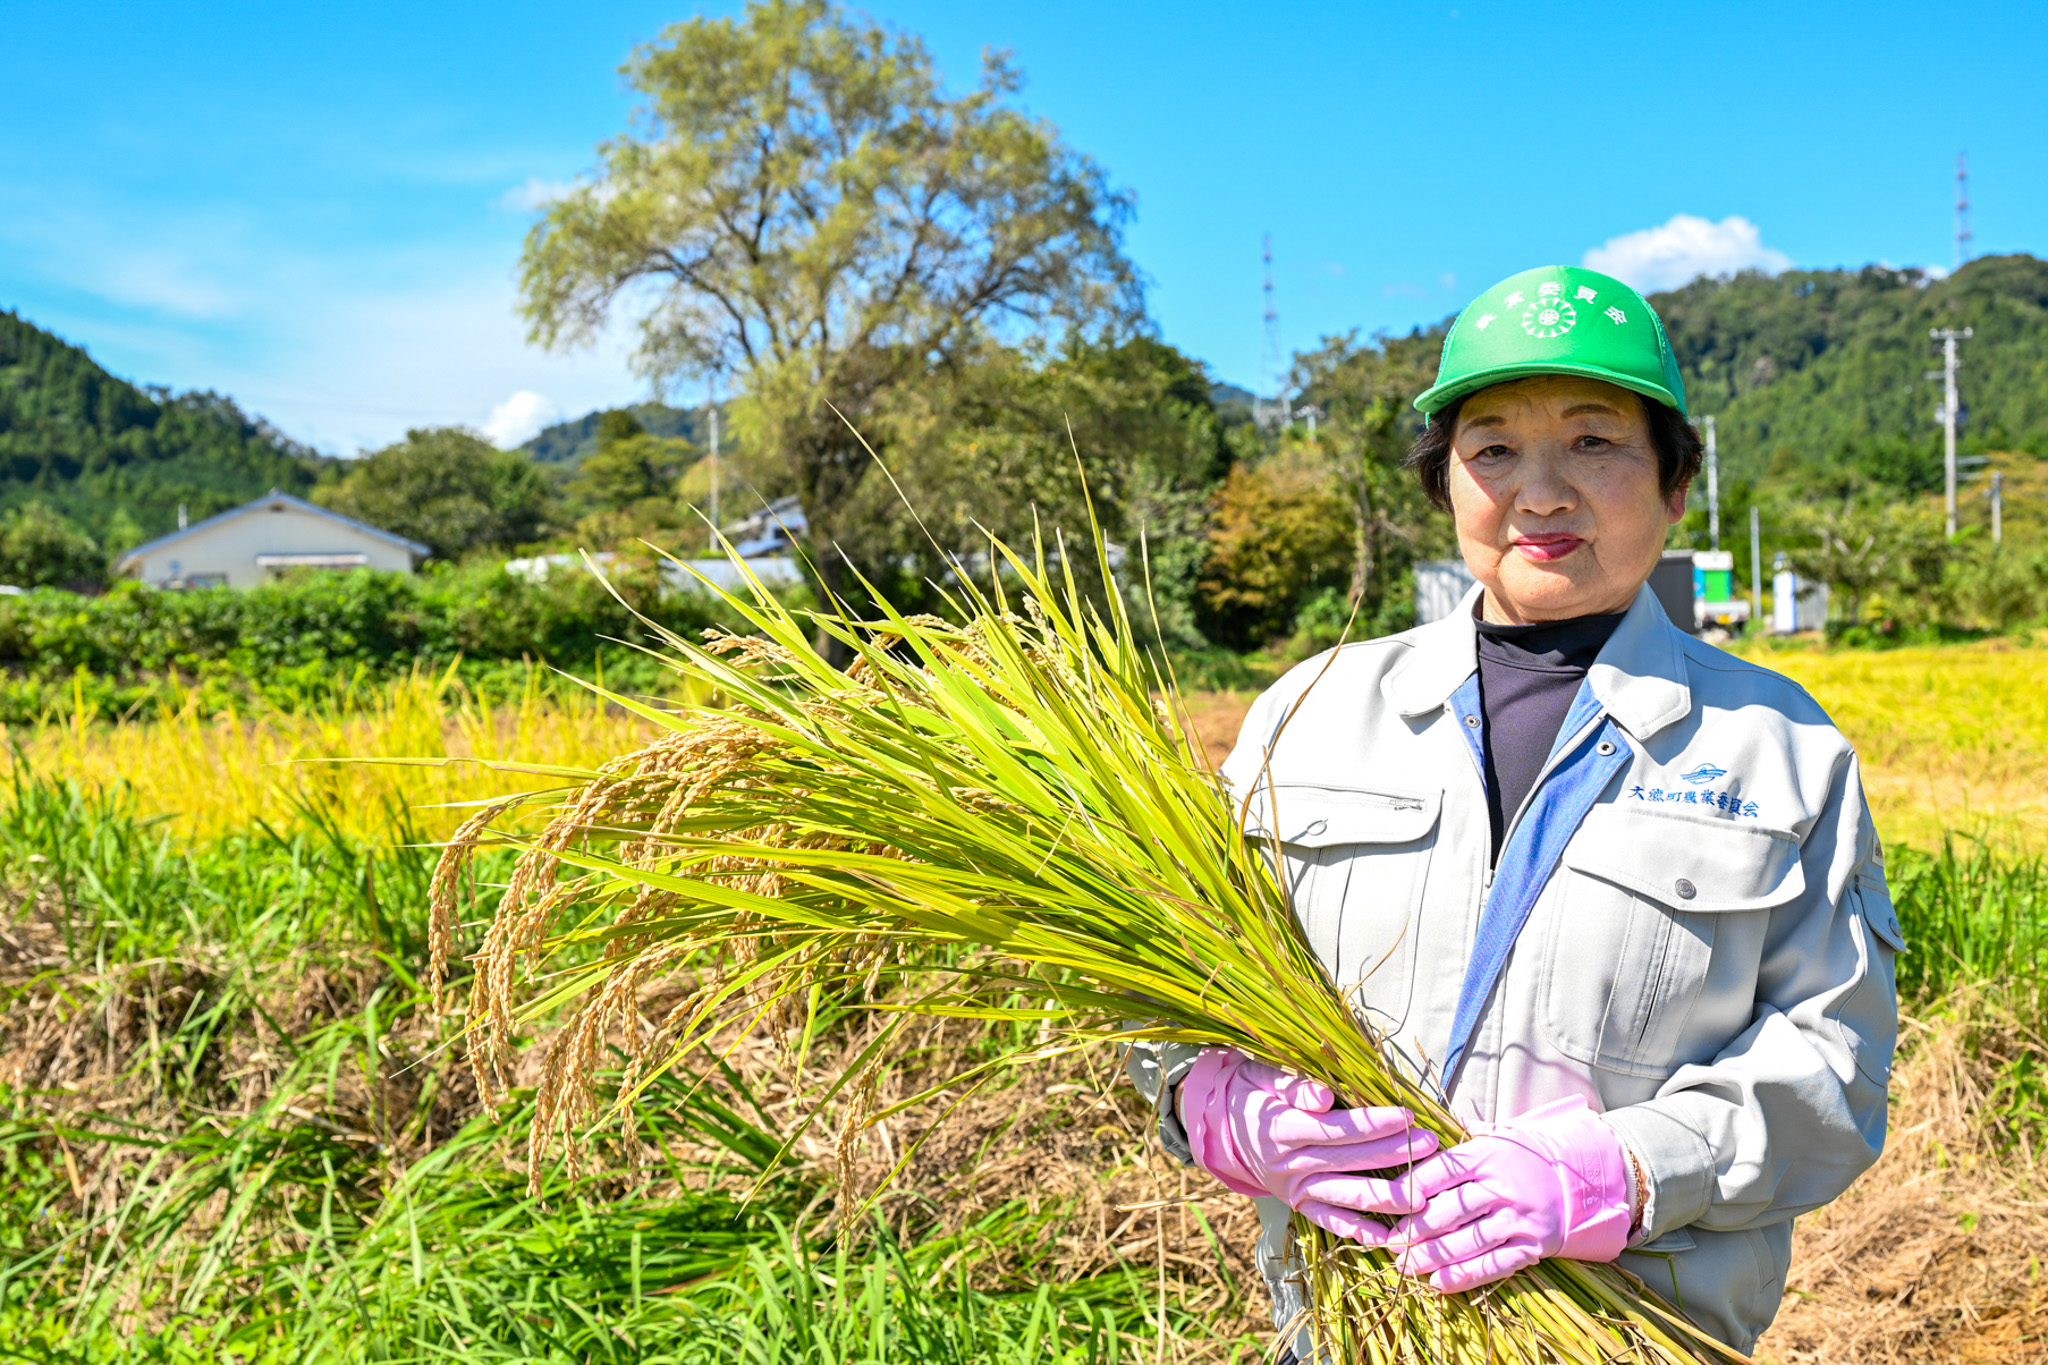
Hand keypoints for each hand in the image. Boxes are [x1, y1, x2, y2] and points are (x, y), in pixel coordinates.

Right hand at [1177, 1047, 1436, 1242]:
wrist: (1219, 1126)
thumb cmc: (1249, 1092)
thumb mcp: (1260, 1077)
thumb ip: (1292, 1085)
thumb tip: (1324, 1096)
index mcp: (1281, 1129)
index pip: (1337, 1129)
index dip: (1373, 1124)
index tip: (1407, 1115)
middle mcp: (1289, 1164)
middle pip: (1349, 1161)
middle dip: (1394, 1153)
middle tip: (1431, 1145)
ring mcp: (1294, 1188)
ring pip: (1346, 1196)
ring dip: (1387, 1196)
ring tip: (1424, 1192)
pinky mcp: (1298, 1204)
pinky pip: (1330, 1221)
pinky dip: (1357, 1231)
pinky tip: (1388, 1236)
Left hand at [1389, 1095, 1632, 1291]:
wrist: (1581, 1179)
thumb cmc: (1525, 1157)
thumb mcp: (1497, 1136)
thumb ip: (1459, 1138)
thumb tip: (1417, 1129)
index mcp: (1488, 1155)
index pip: (1440, 1172)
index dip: (1410, 1189)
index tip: (1387, 1203)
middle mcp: (1504, 1186)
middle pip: (1450, 1210)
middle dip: (1415, 1229)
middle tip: (1389, 1243)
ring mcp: (1521, 1218)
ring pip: (1468, 1241)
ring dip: (1433, 1256)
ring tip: (1405, 1265)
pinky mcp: (1533, 1245)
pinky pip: (1495, 1264)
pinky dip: (1465, 1275)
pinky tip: (1438, 1282)